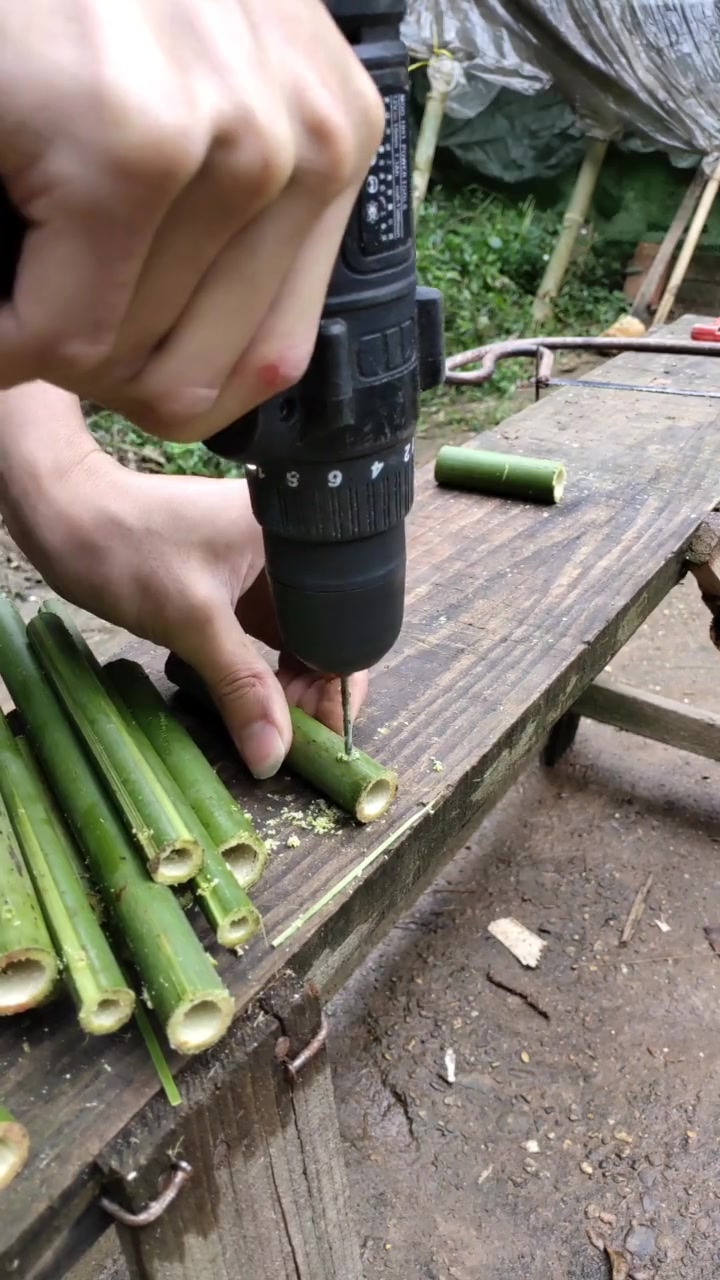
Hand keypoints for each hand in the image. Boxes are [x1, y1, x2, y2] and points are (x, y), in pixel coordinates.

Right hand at [0, 0, 382, 440]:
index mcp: (334, 142)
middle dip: (94, 359)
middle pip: (190, 378)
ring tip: (24, 229)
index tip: (93, 331)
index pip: (267, 363)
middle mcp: (307, 141)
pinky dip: (0, 336)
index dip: (160, 380)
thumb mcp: (192, 107)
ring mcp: (228, 141)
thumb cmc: (75, 9)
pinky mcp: (130, 145)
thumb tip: (203, 402)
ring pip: (120, 361)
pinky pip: (59, 338)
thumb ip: (232, 252)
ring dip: (44, 332)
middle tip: (40, 272)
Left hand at [0, 388, 367, 776]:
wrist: (65, 512)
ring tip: (263, 722)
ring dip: (281, 684)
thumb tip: (273, 754)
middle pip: (322, 634)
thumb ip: (241, 689)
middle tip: (287, 736)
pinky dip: (253, 669)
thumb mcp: (193, 622)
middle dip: (310, 689)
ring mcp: (261, 567)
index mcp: (298, 539)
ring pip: (291, 639)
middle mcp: (290, 550)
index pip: (345, 623)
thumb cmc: (128, 546)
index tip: (321, 735)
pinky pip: (260, 634)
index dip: (338, 684)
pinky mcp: (234, 583)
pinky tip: (240, 697)